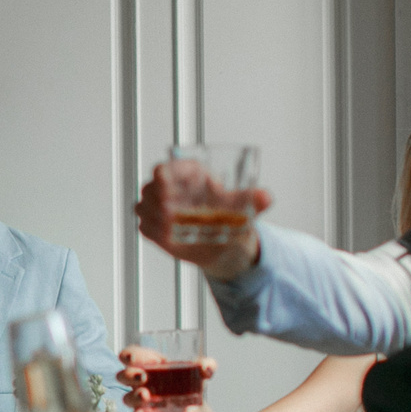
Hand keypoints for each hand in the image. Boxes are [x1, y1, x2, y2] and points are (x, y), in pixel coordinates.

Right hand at [116, 345, 218, 411]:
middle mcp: (142, 381)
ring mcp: (144, 399)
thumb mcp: (202, 371)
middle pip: (123, 375)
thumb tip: (207, 366)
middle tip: (142, 376)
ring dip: (133, 396)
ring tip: (145, 396)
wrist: (198, 409)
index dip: (127, 355)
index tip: (130, 357)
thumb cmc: (192, 384)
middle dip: (129, 375)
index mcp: (151, 364)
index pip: (132, 356)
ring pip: (127, 397)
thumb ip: (207, 365)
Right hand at [135, 163, 272, 281]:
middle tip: (171, 211)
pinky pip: (144, 226)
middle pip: (151, 187)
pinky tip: (169, 236)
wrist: (224, 243)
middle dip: (158, 199)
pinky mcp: (154, 226)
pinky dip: (154, 231)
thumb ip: (253, 199)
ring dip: (154, 216)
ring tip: (173, 226)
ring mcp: (158, 206)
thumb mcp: (243, 207)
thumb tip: (266, 197)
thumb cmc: (231, 217)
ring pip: (144, 205)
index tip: (163, 179)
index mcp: (189, 174)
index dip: (164, 172)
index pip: (168, 167)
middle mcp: (170, 187)